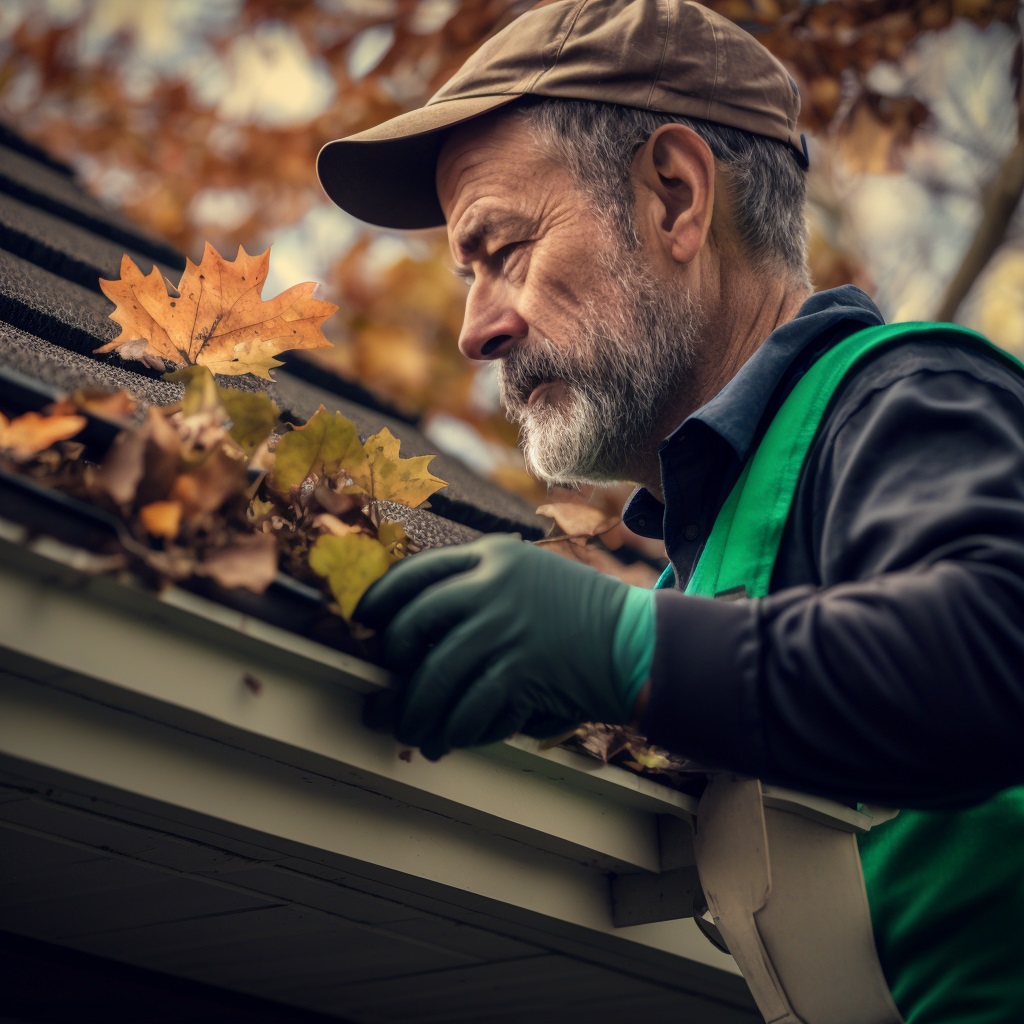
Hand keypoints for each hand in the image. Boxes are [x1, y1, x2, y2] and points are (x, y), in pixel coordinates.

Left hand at [356, 534, 654, 759]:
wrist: (635, 641)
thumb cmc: (577, 614)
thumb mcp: (528, 578)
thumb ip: (478, 589)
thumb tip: (413, 632)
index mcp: (491, 556)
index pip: (416, 573)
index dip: (380, 600)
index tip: (362, 623)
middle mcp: (492, 586)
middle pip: (414, 624)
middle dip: (391, 665)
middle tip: (382, 691)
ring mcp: (506, 628)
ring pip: (434, 676)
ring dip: (415, 712)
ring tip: (408, 730)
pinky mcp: (521, 670)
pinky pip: (468, 708)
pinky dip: (453, 731)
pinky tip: (447, 741)